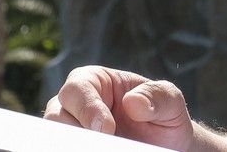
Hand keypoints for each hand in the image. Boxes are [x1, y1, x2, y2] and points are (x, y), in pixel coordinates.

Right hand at [43, 65, 196, 149]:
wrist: (167, 145)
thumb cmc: (164, 117)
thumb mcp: (171, 101)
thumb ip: (158, 96)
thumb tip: (133, 102)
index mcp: (95, 81)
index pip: (77, 88)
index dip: (87, 108)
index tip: (106, 128)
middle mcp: (76, 106)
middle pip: (56, 116)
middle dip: (74, 132)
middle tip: (101, 145)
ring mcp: (73, 131)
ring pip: (56, 139)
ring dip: (73, 147)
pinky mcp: (75, 148)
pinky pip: (63, 151)